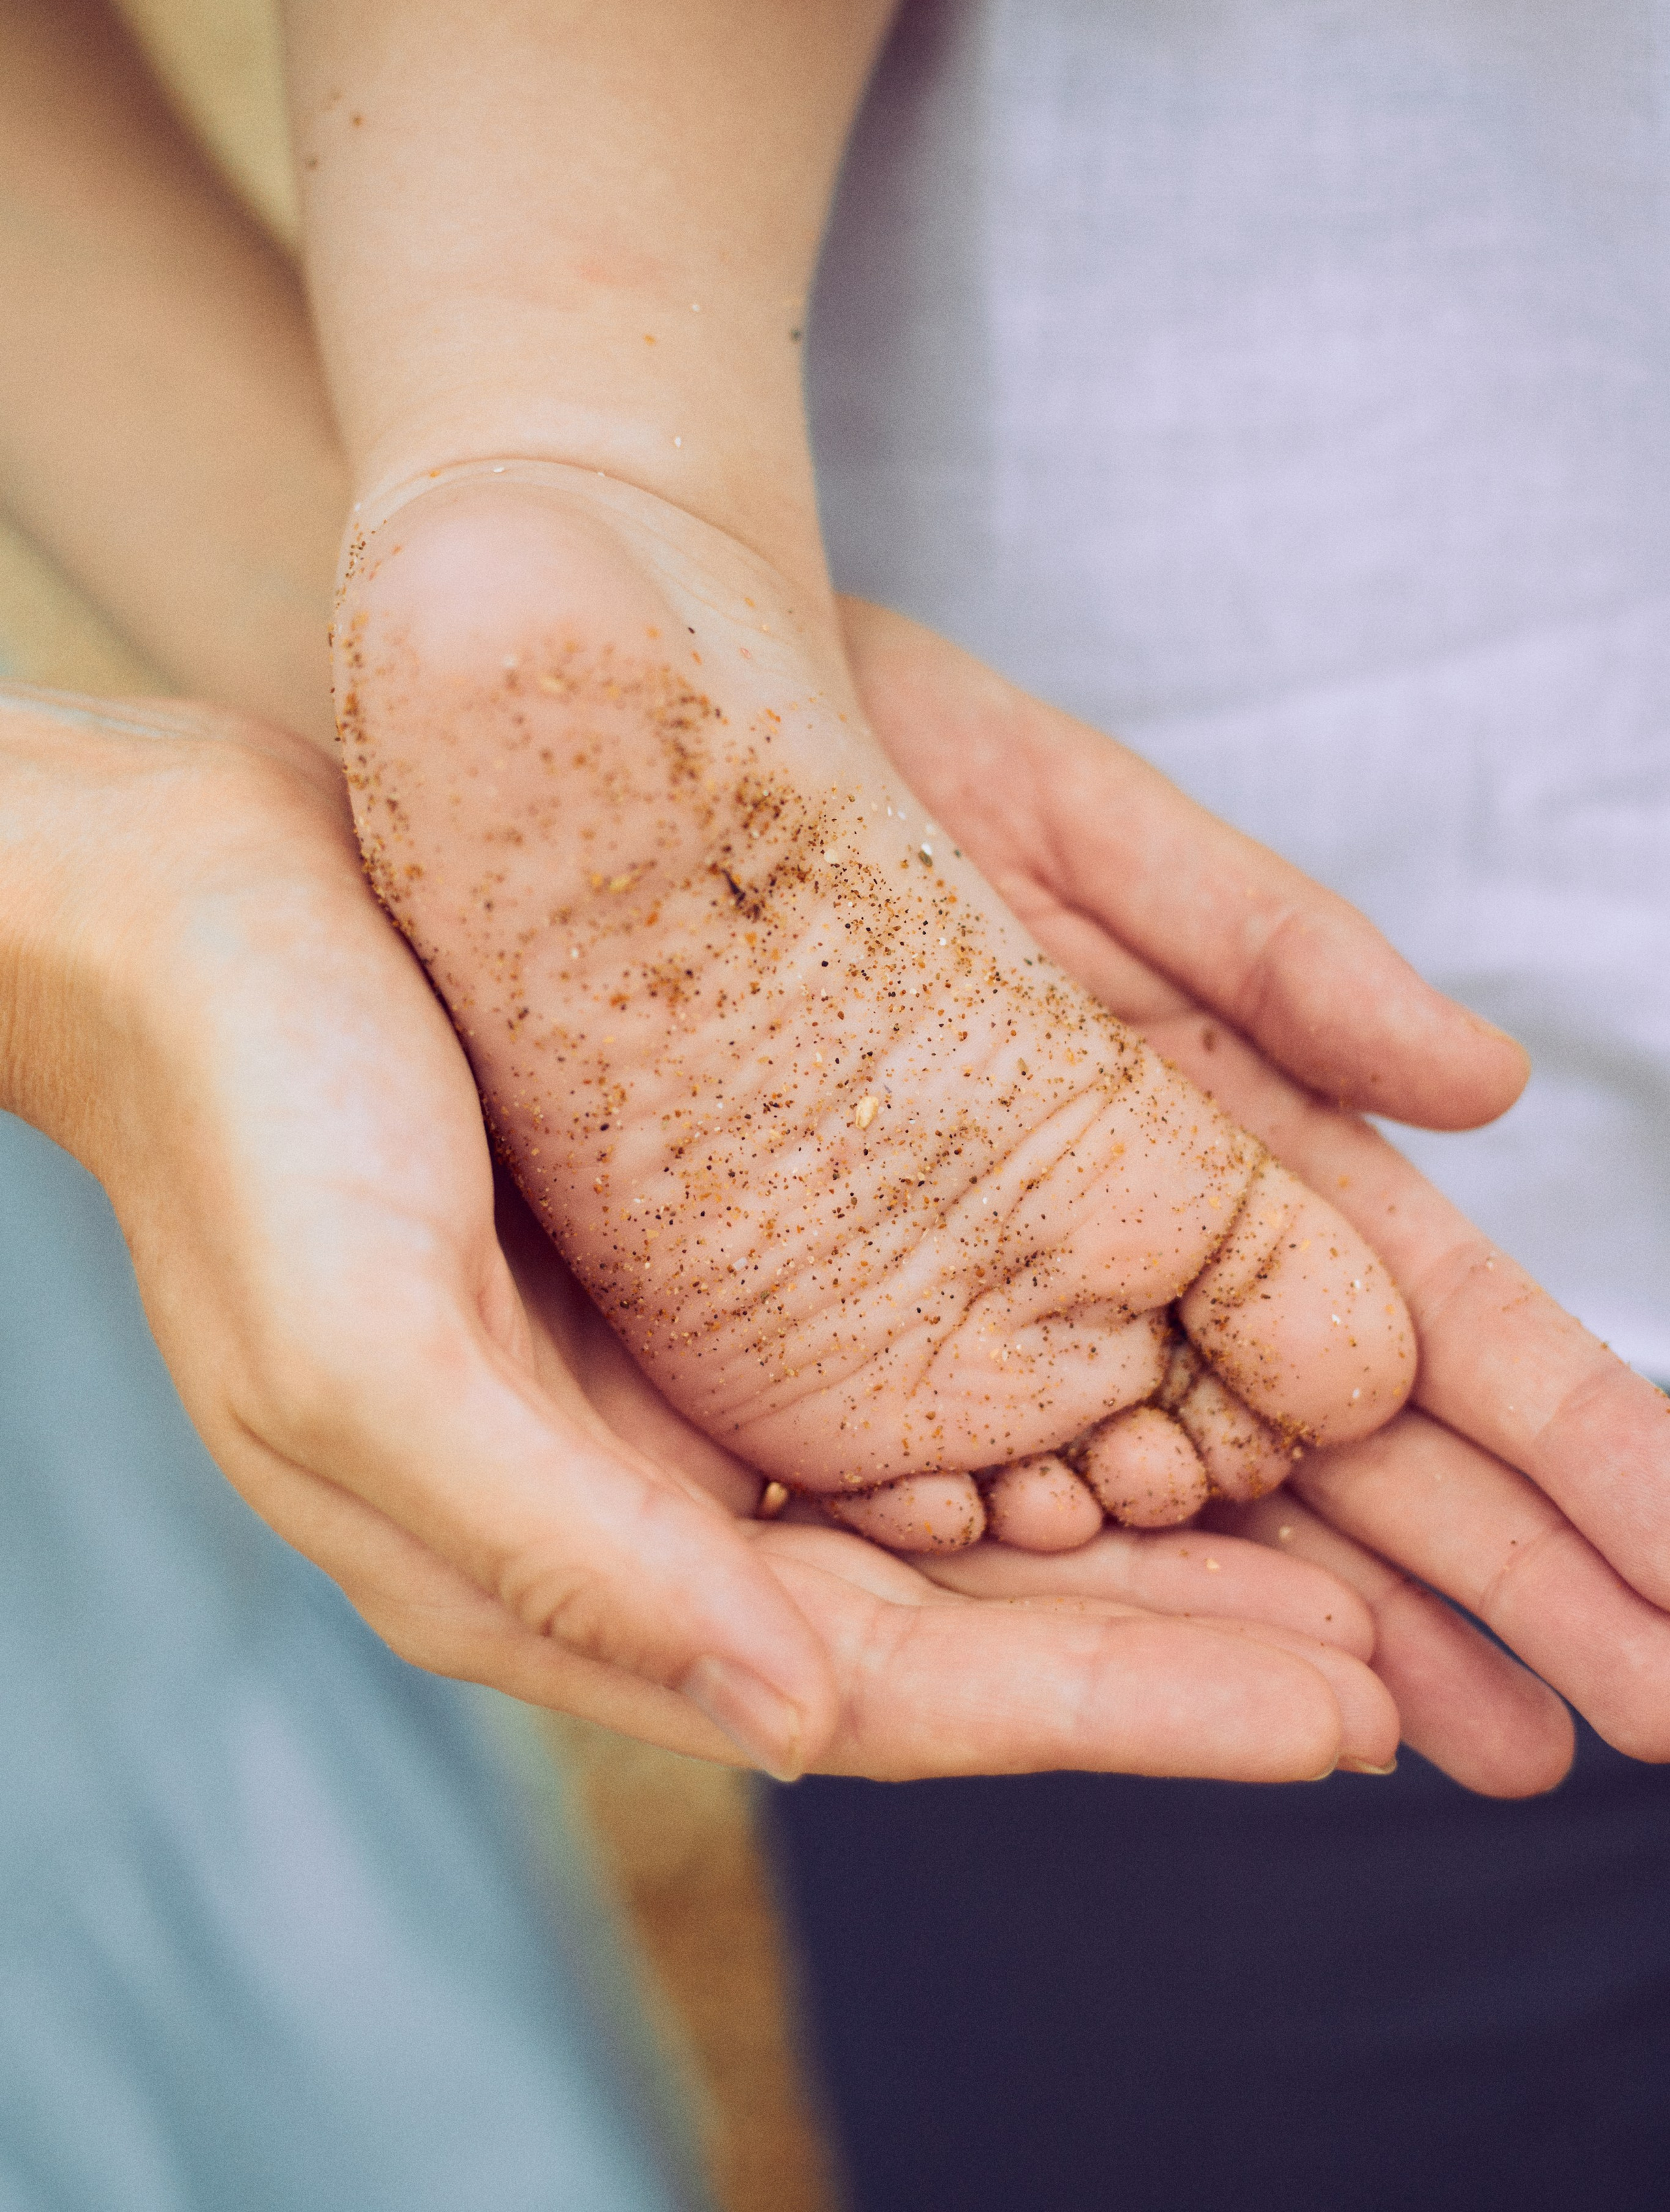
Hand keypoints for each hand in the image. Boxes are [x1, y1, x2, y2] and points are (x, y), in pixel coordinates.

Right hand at [0, 683, 1396, 1781]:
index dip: (1106, 1711)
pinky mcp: (674, 1286)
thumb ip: (562, 1545)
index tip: (1319, 1711)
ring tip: (1315, 1567)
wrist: (179, 903)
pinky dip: (1028, 1430)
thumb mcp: (363, 1342)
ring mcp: (648, 1401)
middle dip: (1157, 1661)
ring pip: (932, 1525)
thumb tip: (792, 1697)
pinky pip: (888, 1402)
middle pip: (937, 1628)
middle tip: (1376, 1673)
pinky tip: (1141, 1413)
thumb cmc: (246, 1105)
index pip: (876, 1690)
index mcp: (533, 1563)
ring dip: (1118, 1555)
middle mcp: (616, 1507)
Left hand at [845, 599, 1669, 1792]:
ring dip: (1355, 1619)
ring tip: (1496, 1740)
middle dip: (1506, 1571)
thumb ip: (1277, 950)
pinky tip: (1228, 1675)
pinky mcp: (843, 1333)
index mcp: (1225, 1122)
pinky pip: (1000, 1486)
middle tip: (1642, 1709)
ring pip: (1209, 1497)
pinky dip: (1121, 1588)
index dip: (1571, 1435)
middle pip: (1352, 1438)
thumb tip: (1489, 1083)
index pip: (1432, 1310)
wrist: (623, 742)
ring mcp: (1002, 1300)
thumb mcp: (1087, 826)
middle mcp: (1136, 1237)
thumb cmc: (867, 746)